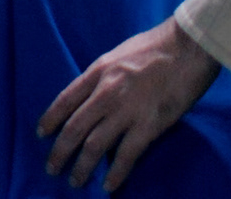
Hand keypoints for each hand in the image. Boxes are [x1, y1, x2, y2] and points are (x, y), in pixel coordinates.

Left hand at [37, 19, 220, 191]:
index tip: (41, 134)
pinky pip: (126, 155)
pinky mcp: (149, 125)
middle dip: (59, 151)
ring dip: (82, 167)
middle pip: (74, 127)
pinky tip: (108, 185)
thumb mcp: (120, 53)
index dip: (51, 119)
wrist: (189, 46)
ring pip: (94, 145)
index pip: (65, 100)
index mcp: (99, 70)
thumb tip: (96, 93)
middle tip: (51, 168)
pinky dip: (116, 173)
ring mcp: (126, 110)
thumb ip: (106, 74)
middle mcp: (106, 92)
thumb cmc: (158, 45)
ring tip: (74, 181)